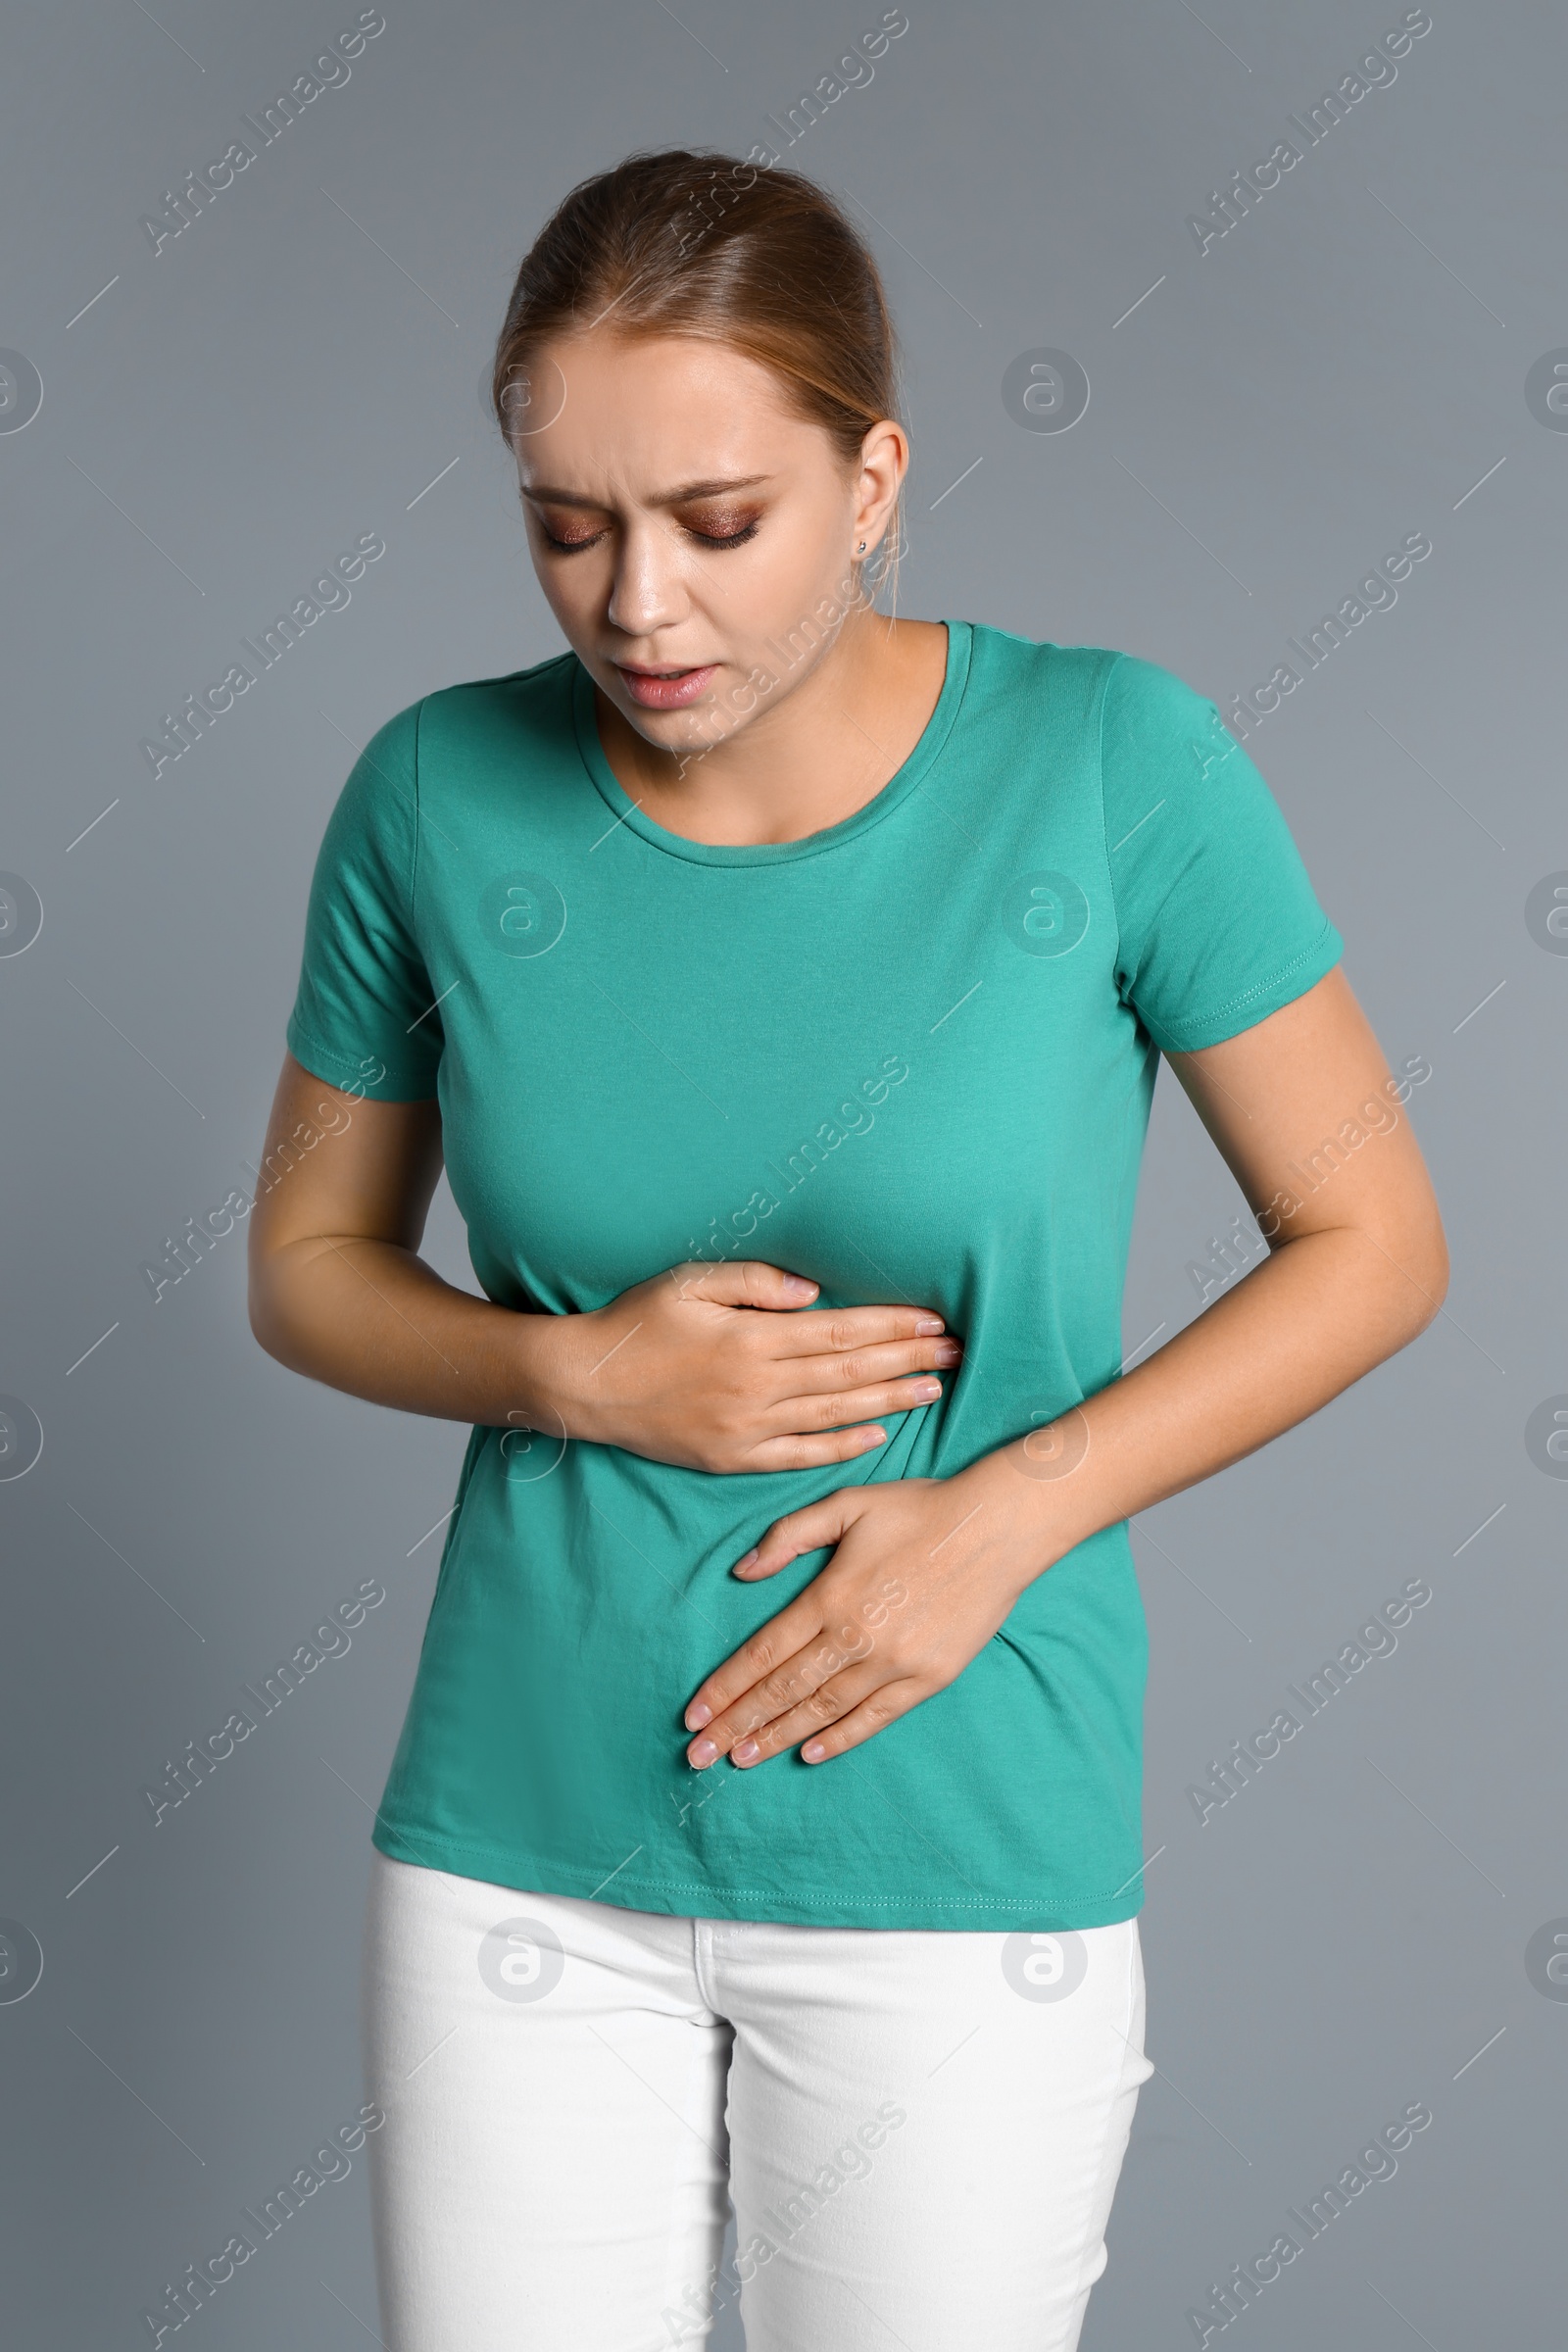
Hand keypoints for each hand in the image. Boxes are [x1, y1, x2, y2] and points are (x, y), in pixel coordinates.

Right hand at [549, 1261, 961, 1472]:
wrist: (584, 1385)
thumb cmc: (636, 1323)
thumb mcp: (688, 1282)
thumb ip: (753, 1282)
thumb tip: (812, 1291)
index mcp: (752, 1340)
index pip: (840, 1331)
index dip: (891, 1326)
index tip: (933, 1321)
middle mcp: (758, 1387)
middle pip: (849, 1373)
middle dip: (908, 1361)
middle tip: (957, 1354)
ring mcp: (747, 1428)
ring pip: (835, 1416)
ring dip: (889, 1401)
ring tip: (933, 1391)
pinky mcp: (733, 1458)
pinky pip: (800, 1456)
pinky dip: (842, 1448)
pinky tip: (877, 1436)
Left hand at [682, 1472, 1032, 1767]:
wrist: (998, 1528)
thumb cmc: (920, 1510)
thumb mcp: (846, 1505)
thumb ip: (789, 1536)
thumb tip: (742, 1572)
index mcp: (830, 1595)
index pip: (763, 1654)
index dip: (725, 1688)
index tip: (694, 1715)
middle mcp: (857, 1637)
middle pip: (783, 1690)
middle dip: (737, 1724)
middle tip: (699, 1754)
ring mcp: (894, 1663)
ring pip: (823, 1710)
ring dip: (778, 1737)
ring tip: (741, 1759)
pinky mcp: (929, 1678)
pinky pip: (875, 1718)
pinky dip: (840, 1738)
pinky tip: (809, 1753)